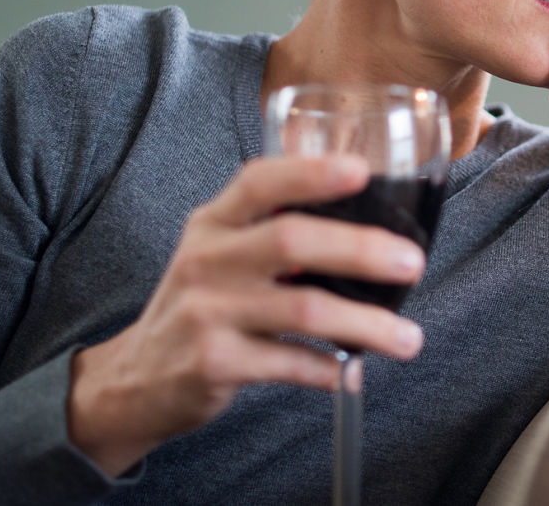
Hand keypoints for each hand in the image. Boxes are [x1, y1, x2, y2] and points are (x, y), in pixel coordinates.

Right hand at [66, 156, 425, 475]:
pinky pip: (290, 362)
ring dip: (366, 324)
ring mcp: (207, 312)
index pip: (259, 181)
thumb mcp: (217, 253)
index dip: (311, 172)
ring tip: (408, 338)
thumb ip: (271, 231)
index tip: (362, 170)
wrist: (136, 378)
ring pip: (303, 309)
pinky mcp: (214, 362)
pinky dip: (331, 368)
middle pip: (292, 240)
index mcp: (213, 222)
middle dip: (361, 249)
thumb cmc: (201, 305)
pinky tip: (352, 371)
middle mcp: (207, 259)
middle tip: (412, 263)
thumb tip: (369, 228)